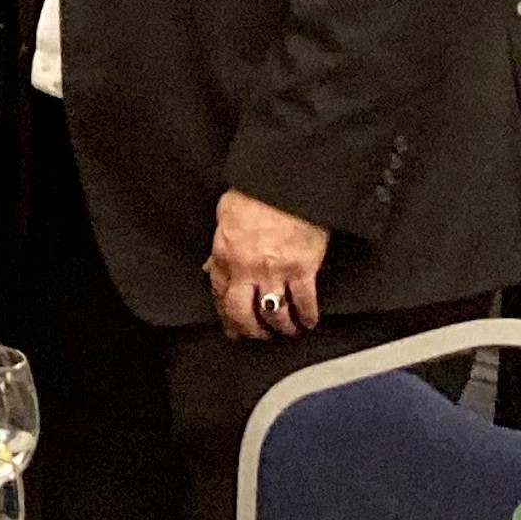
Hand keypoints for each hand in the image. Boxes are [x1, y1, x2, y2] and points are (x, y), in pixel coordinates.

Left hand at [206, 189, 331, 340]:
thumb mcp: (225, 216)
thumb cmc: (255, 193)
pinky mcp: (302, 269)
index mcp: (225, 256)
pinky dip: (308, 316)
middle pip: (243, 314)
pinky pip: (304, 302)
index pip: (220, 295)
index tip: (232, 326)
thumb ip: (219, 247)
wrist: (285, 183)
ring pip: (274, 313)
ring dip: (280, 327)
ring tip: (286, 331)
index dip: (226, 315)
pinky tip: (309, 322)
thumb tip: (211, 268)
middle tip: (259, 336)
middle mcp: (246, 269)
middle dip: (250, 330)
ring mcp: (275, 271)